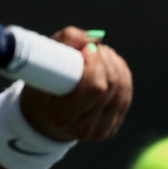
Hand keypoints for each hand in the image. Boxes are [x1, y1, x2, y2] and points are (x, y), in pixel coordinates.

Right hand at [19, 26, 131, 141]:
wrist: (43, 118)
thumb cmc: (41, 86)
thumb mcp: (41, 61)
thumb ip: (66, 40)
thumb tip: (97, 37)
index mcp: (61, 117)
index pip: (95, 87)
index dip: (96, 62)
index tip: (86, 49)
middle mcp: (83, 128)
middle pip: (111, 85)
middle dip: (105, 58)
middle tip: (91, 47)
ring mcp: (100, 131)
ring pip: (122, 88)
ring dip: (114, 63)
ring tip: (99, 54)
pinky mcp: (111, 127)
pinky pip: (126, 94)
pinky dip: (120, 74)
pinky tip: (108, 66)